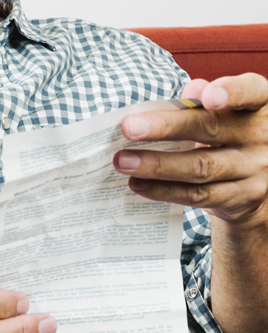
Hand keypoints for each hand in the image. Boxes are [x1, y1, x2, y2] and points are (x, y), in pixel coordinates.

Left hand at [114, 73, 267, 226]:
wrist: (259, 182)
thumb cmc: (230, 135)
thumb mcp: (224, 114)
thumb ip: (202, 103)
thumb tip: (190, 91)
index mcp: (259, 105)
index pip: (251, 92)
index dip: (231, 92)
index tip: (207, 96)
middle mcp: (261, 135)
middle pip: (211, 129)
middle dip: (166, 128)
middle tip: (129, 128)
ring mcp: (254, 169)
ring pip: (200, 167)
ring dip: (156, 165)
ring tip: (123, 161)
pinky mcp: (241, 197)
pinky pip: (197, 195)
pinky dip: (163, 190)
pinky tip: (137, 183)